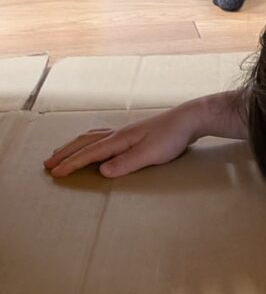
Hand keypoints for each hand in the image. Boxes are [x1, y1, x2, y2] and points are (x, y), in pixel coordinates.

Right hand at [44, 102, 201, 177]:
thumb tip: (101, 171)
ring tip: (62, 152)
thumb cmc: (171, 138)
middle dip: (65, 154)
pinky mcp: (134, 133)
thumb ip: (126, 163)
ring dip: (74, 146)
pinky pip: (102, 136)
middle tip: (48, 164)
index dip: (71, 164)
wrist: (189, 120)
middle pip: (84, 143)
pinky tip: (94, 142)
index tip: (54, 173)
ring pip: (92, 137)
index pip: (89, 154)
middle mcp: (118, 134)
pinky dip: (90, 140)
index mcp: (119, 140)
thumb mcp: (150, 154)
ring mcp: (125, 132)